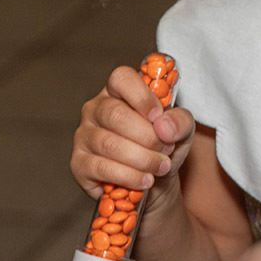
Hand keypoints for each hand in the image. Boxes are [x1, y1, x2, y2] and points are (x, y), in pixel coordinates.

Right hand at [71, 65, 195, 199]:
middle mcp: (95, 109)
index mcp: (119, 91)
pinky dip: (128, 176)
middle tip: (166, 150)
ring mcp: (84, 135)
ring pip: (109, 144)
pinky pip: (101, 168)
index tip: (158, 116)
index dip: (141, 96)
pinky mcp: (79, 164)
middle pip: (115, 114)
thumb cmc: (163, 146)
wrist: (155, 181)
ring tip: (161, 167)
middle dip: (147, 137)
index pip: (121, 78)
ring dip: (142, 159)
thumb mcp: (181, 130)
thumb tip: (164, 125)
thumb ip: (181, 121)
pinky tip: (145, 180)